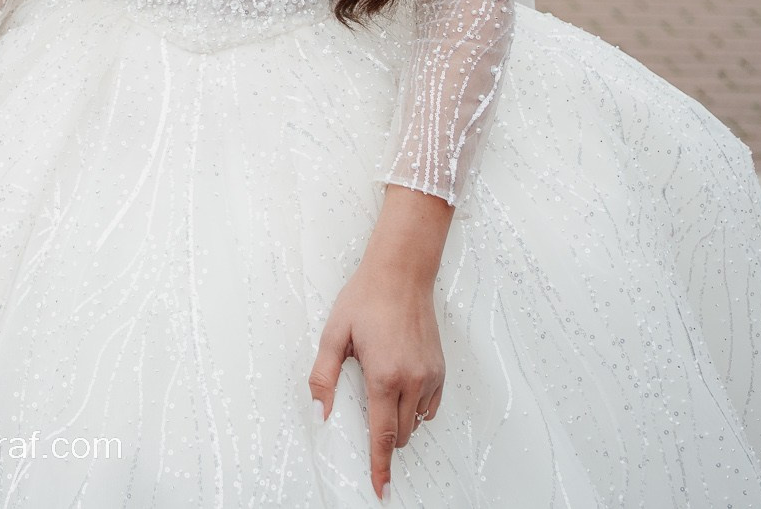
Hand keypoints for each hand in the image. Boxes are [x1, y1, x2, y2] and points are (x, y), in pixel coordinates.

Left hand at [307, 186, 451, 498]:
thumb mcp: (333, 336)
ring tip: (380, 393)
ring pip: (417, 421)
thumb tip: (320, 411)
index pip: (382, 436)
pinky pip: (430, 405)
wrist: (400, 273)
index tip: (380, 488)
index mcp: (383, 377)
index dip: (380, 466)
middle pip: (401, 434)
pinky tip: (400, 390)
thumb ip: (323, 378)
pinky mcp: (440, 369)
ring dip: (400, 422)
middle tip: (367, 421)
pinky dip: (416, 407)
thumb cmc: (365, 300)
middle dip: (385, 439)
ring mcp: (430, 376)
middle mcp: (412, 381)